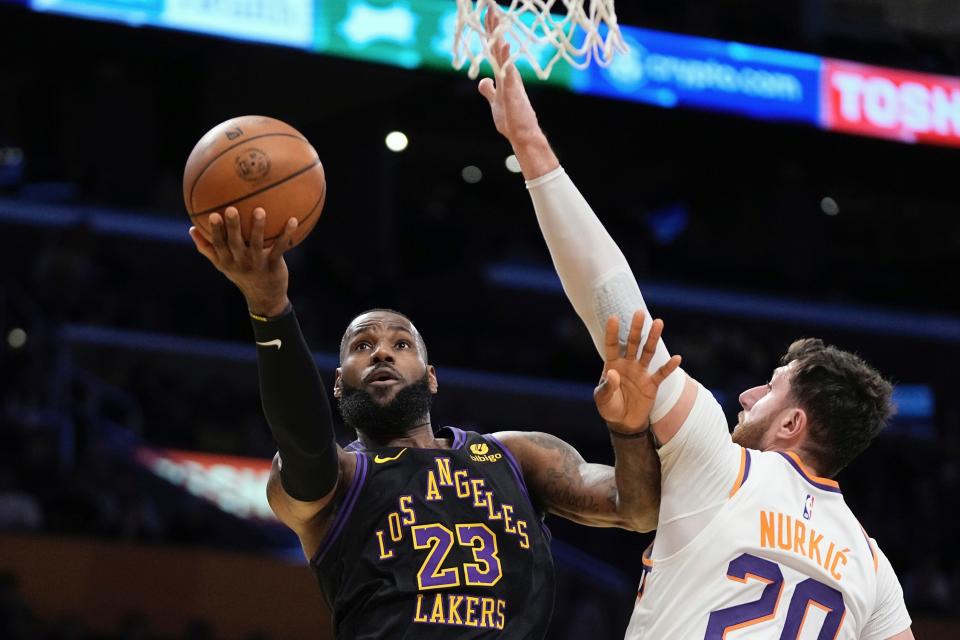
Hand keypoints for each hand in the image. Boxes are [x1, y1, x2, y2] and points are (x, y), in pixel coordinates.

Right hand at [188, 207, 297, 316]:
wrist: (264, 298)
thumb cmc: (241, 275)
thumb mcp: (222, 265)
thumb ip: (207, 248)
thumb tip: (191, 229)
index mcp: (227, 261)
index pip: (218, 244)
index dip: (215, 231)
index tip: (213, 215)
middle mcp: (240, 262)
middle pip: (235, 243)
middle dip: (232, 227)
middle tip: (231, 209)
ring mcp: (257, 264)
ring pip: (257, 243)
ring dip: (258, 227)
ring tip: (260, 210)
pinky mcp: (274, 265)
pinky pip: (280, 248)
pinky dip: (287, 234)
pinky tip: (293, 220)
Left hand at [476, 7, 542, 145]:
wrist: (522, 134)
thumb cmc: (510, 119)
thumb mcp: (495, 101)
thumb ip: (489, 90)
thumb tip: (483, 81)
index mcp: (503, 73)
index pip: (494, 48)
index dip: (490, 32)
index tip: (487, 14)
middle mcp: (508, 72)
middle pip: (498, 45)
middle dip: (494, 26)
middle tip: (490, 6)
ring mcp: (511, 79)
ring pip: (503, 52)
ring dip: (498, 34)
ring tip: (496, 17)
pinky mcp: (513, 90)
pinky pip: (508, 70)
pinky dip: (506, 57)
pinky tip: (504, 44)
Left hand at [594, 311, 682, 433]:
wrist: (624, 422)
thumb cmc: (609, 408)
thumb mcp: (603, 399)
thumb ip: (607, 387)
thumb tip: (614, 373)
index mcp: (613, 365)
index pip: (612, 345)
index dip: (613, 332)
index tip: (614, 317)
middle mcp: (628, 365)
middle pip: (633, 343)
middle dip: (636, 328)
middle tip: (640, 312)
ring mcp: (641, 373)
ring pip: (648, 352)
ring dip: (653, 338)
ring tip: (659, 322)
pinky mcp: (652, 384)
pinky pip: (662, 374)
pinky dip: (669, 367)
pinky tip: (676, 358)